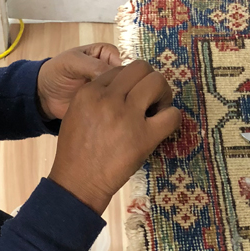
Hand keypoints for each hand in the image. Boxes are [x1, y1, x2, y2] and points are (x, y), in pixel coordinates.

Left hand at [37, 43, 121, 119]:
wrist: (45, 95)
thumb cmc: (57, 71)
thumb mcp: (72, 62)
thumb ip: (94, 66)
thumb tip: (116, 77)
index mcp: (107, 54)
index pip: (127, 62)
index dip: (127, 74)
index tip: (120, 85)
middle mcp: (112, 71)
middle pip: (129, 79)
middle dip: (125, 89)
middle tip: (115, 99)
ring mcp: (110, 89)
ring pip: (125, 94)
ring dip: (120, 102)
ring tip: (109, 108)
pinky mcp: (106, 105)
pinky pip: (116, 108)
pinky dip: (114, 112)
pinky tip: (108, 116)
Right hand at [48, 60, 181, 213]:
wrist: (78, 182)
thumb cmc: (76, 151)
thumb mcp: (76, 113)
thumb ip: (96, 96)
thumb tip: (124, 88)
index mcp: (90, 92)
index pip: (120, 69)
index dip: (131, 81)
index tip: (134, 96)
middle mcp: (108, 99)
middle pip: (141, 68)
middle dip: (151, 80)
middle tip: (152, 98)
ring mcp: (127, 117)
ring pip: (157, 82)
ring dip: (163, 93)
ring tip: (159, 109)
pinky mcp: (144, 137)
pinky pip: (172, 115)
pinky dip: (173, 117)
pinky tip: (164, 126)